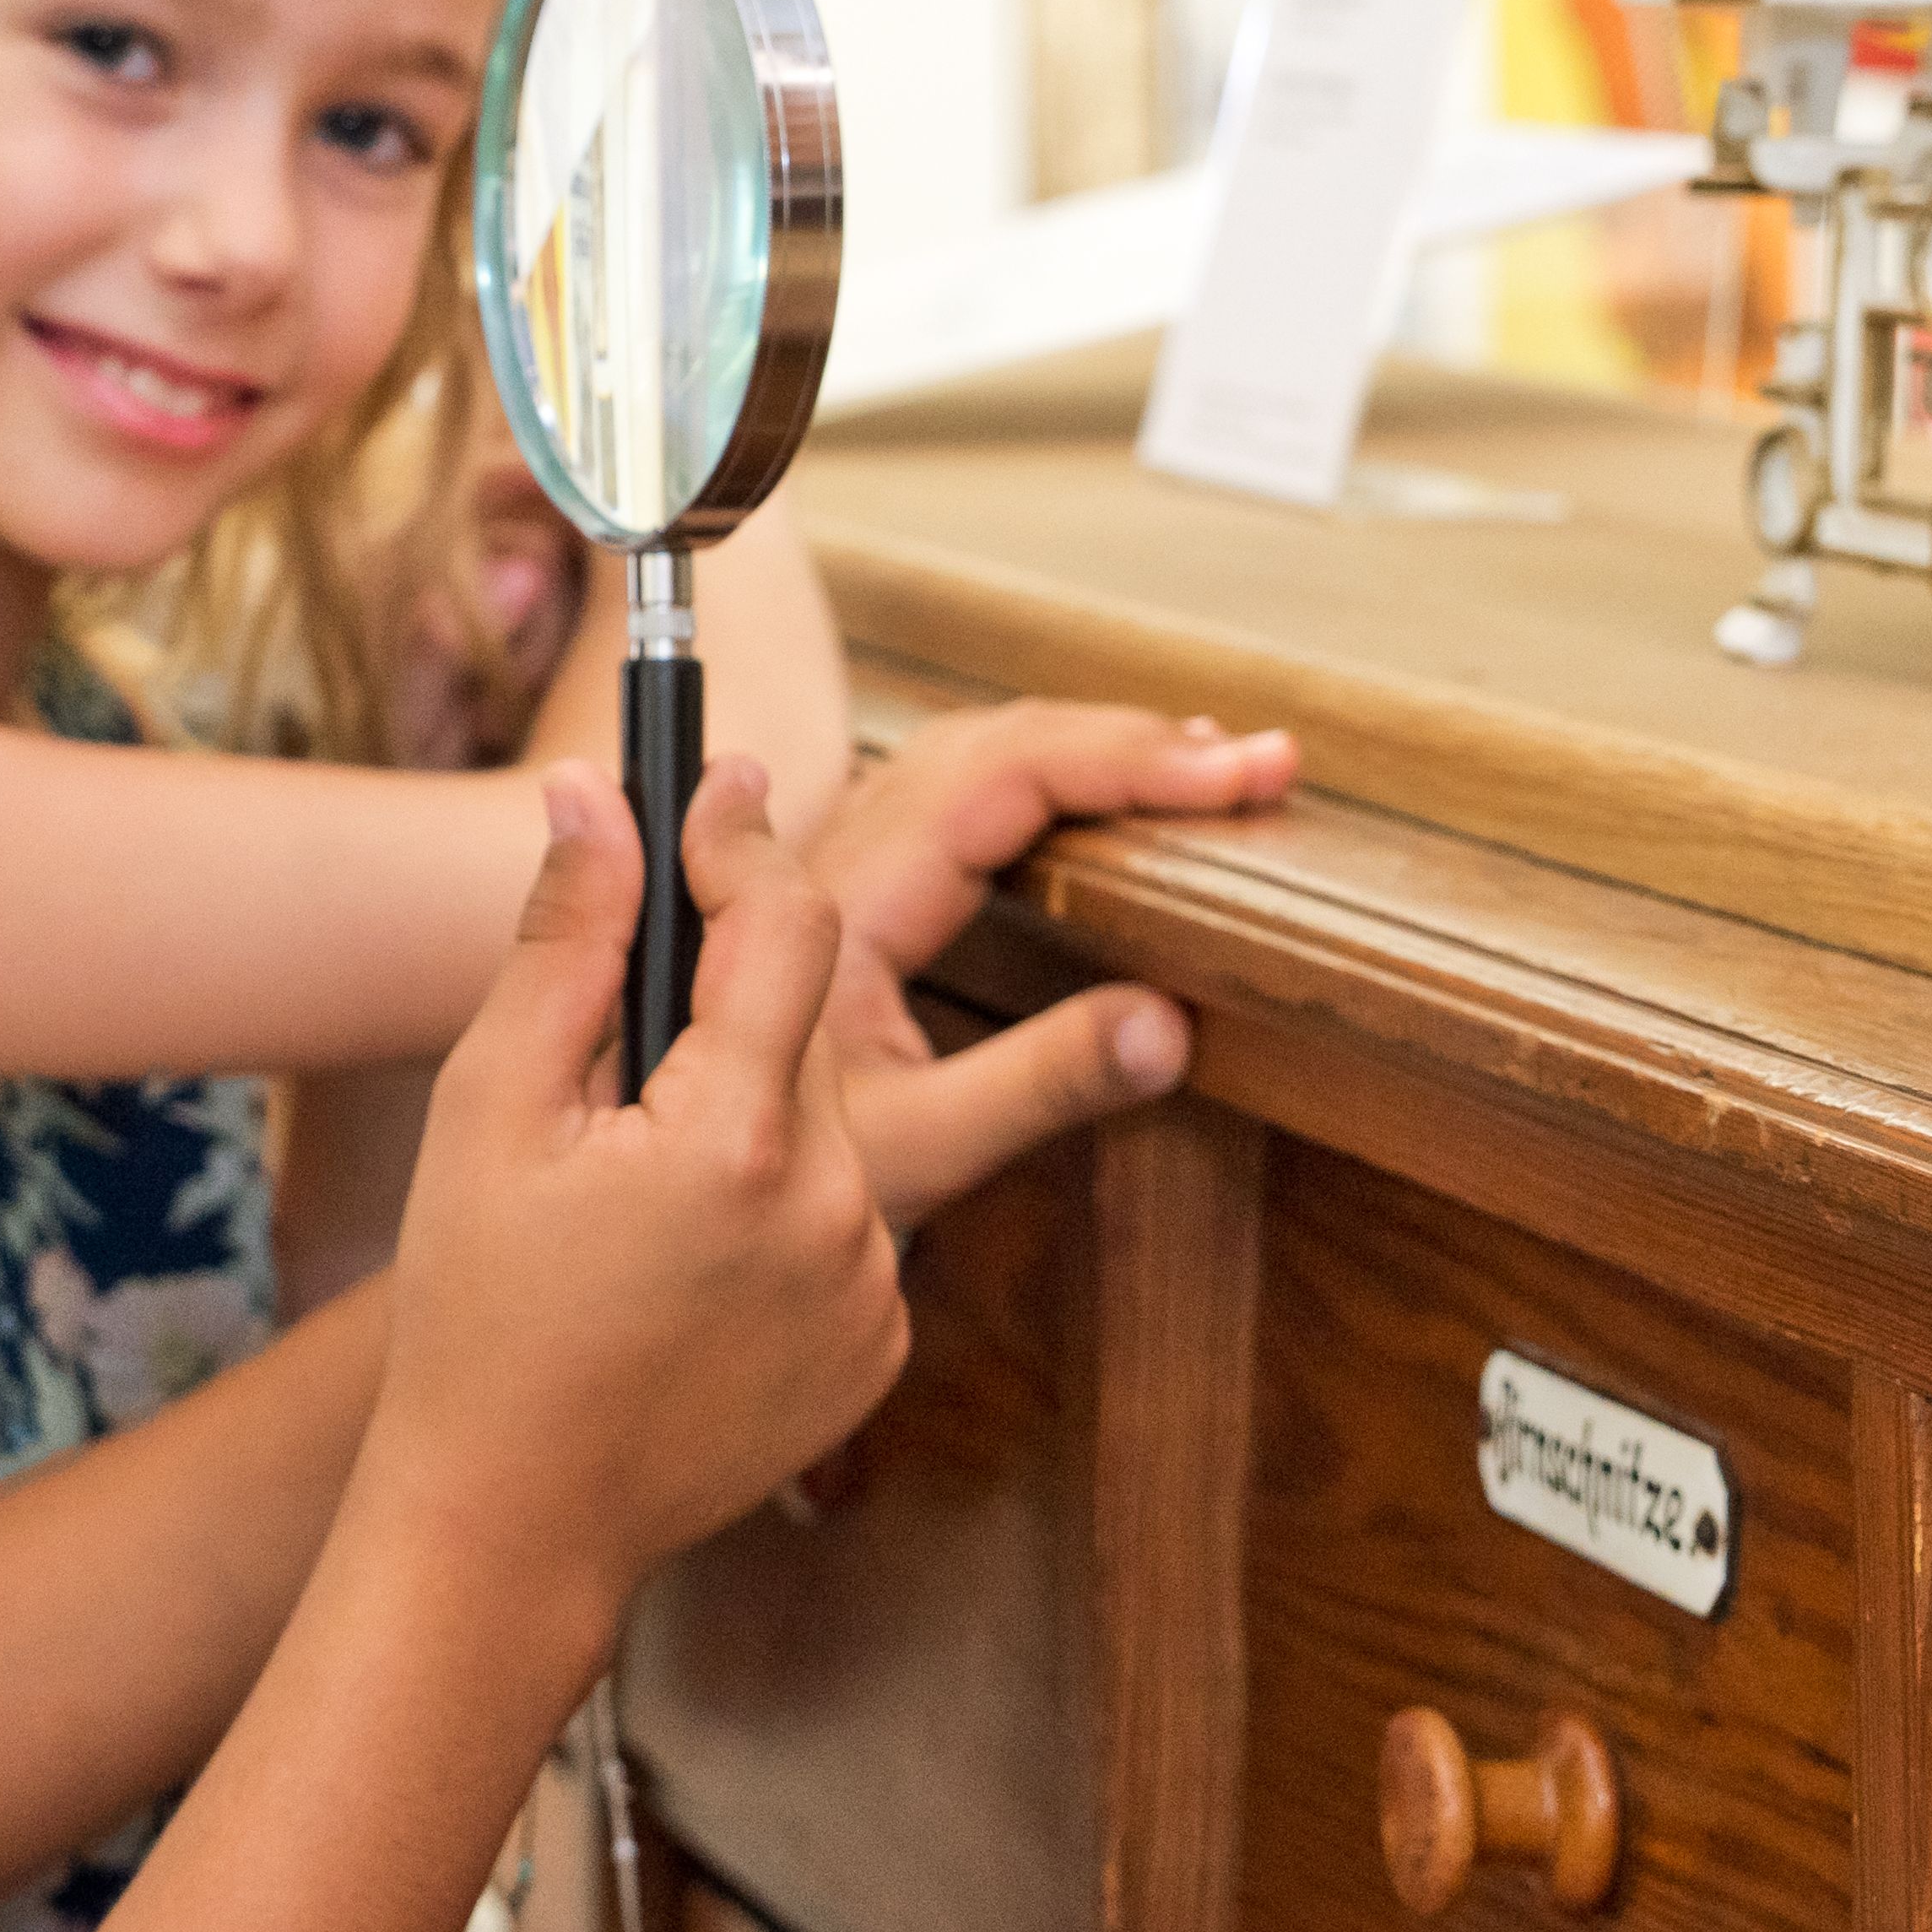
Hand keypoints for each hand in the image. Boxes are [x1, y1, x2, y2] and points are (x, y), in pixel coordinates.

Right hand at [361, 762, 904, 1614]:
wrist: (514, 1528)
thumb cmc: (477, 1319)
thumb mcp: (488, 1110)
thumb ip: (560, 943)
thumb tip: (599, 798)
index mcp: (736, 1140)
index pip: (786, 923)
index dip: (743, 842)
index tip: (715, 791)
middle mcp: (839, 1211)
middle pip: (810, 1024)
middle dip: (729, 999)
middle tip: (625, 1036)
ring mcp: (874, 1290)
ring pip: (831, 1124)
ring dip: (754, 1105)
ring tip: (639, 1174)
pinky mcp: (882, 1349)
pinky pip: (848, 1222)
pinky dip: (784, 1207)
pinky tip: (685, 1257)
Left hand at [805, 701, 1294, 1224]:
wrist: (671, 1190)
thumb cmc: (772, 1178)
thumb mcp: (918, 1148)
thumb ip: (1041, 1085)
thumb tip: (1171, 1025)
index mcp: (854, 902)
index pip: (1004, 779)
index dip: (1126, 760)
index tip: (1234, 771)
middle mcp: (843, 860)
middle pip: (996, 745)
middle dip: (1132, 741)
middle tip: (1260, 764)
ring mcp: (846, 866)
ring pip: (974, 755)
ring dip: (1092, 746)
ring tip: (1207, 765)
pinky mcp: (858, 891)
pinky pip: (958, 794)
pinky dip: (1048, 777)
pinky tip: (1109, 798)